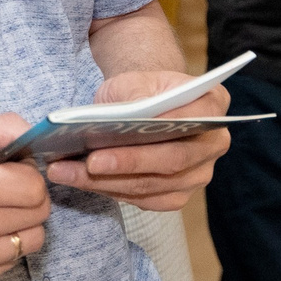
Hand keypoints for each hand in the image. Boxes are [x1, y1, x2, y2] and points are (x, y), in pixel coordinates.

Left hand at [46, 70, 232, 210]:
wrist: (146, 105)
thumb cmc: (142, 89)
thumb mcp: (135, 80)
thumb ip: (134, 94)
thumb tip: (124, 115)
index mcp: (213, 104)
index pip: (188, 121)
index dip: (157, 132)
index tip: (119, 136)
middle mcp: (214, 143)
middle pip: (172, 161)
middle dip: (126, 164)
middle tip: (87, 163)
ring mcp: (199, 173)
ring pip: (154, 186)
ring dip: (107, 183)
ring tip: (67, 173)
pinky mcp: (178, 194)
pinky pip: (145, 201)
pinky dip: (110, 192)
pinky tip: (81, 182)